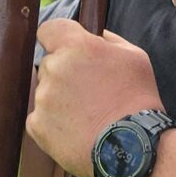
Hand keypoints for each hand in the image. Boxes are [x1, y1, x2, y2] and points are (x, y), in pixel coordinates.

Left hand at [28, 17, 161, 176]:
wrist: (132, 147)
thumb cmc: (138, 100)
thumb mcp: (135, 58)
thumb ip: (109, 40)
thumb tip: (96, 35)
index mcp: (77, 46)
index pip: (49, 30)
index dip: (57, 40)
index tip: (65, 51)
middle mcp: (55, 68)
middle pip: (49, 64)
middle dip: (65, 75)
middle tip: (90, 94)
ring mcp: (44, 98)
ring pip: (45, 93)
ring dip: (60, 101)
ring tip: (88, 117)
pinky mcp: (37, 125)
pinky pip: (40, 119)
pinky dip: (54, 125)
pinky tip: (77, 131)